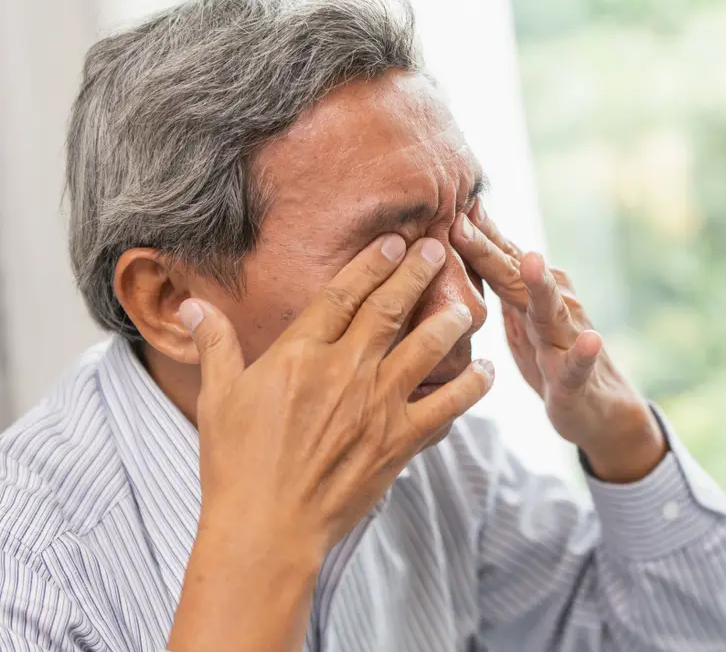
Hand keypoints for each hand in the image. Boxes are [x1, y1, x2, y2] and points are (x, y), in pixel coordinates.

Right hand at [168, 235, 493, 651]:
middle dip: (417, 273)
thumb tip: (193, 306)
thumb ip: (215, 345)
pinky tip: (487, 372)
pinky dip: (471, 387)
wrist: (266, 528)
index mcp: (300, 354)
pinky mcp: (398, 441)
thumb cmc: (236, 465)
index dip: (371, 263)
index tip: (394, 241)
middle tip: (438, 250)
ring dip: (449, 321)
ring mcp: (376, 405)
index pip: (342, 294)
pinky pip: (446, 406)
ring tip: (467, 305)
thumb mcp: (218, 398)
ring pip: (425, 348)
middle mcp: (344, 371)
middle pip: (389, 309)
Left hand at [451, 203, 664, 481]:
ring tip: (532, 261)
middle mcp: (552, 305)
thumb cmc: (550, 354)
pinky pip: (579, 365)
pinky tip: (591, 341)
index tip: (445, 202)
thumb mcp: (519, 311)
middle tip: (462, 222)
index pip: (498, 257)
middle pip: (515, 275)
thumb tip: (464, 229)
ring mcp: (567, 338)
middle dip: (489, 249)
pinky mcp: (577, 376)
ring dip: (542, 285)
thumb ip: (499, 275)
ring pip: (552, 309)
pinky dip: (585, 353)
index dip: (471, 232)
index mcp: (530, 293)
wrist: (598, 405)